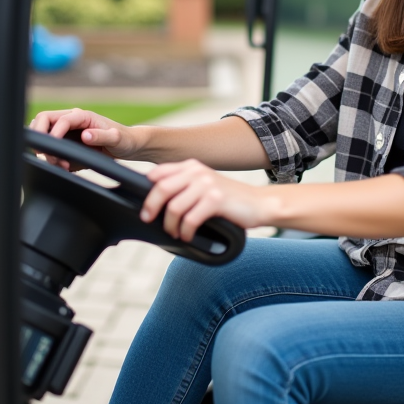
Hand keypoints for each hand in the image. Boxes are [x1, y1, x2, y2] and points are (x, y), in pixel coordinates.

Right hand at [28, 108, 141, 168]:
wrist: (128, 145)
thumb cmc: (124, 139)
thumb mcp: (117, 138)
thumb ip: (102, 136)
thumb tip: (85, 135)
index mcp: (83, 116)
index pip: (60, 120)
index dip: (53, 134)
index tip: (52, 150)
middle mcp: (72, 120)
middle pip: (44, 119)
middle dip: (40, 136)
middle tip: (45, 154)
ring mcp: (67, 129)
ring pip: (44, 131)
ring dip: (44, 147)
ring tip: (59, 164)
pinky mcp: (66, 140)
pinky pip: (50, 143)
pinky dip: (49, 154)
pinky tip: (62, 165)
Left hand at [143, 159, 270, 241]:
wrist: (259, 204)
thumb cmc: (229, 199)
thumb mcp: (205, 185)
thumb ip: (183, 186)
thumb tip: (154, 201)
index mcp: (192, 166)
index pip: (158, 173)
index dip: (146, 189)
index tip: (144, 207)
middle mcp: (198, 172)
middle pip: (161, 189)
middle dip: (151, 208)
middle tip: (149, 220)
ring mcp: (207, 185)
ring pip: (174, 207)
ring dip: (170, 225)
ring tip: (174, 232)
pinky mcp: (216, 200)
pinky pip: (190, 219)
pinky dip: (185, 232)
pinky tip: (187, 236)